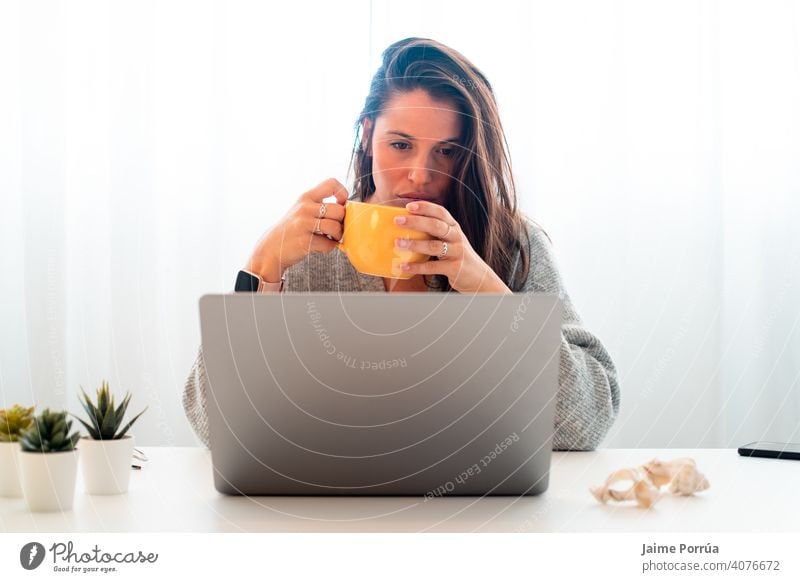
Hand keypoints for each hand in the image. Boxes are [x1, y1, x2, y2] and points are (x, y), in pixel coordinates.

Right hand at [246, 178, 347, 280]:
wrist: (271, 249)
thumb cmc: (291, 230)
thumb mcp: (301, 210)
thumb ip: (319, 206)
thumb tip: (346, 209)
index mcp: (305, 197)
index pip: (331, 183)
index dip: (342, 193)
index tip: (340, 204)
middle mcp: (305, 208)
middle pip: (339, 210)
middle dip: (342, 222)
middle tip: (335, 228)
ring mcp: (304, 224)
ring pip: (336, 227)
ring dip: (337, 236)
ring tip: (329, 238)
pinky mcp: (305, 241)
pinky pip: (329, 244)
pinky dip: (328, 247)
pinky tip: (320, 246)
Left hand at [392, 201, 511, 293]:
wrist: (477, 276)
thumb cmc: (456, 256)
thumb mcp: (449, 240)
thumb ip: (433, 233)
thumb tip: (404, 227)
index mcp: (454, 227)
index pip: (440, 212)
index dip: (425, 207)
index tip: (408, 206)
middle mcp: (456, 237)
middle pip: (436, 226)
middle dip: (415, 222)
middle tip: (397, 221)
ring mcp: (457, 252)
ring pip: (434, 246)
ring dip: (414, 244)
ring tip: (398, 243)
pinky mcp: (455, 268)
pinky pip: (433, 266)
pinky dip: (417, 267)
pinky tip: (404, 266)